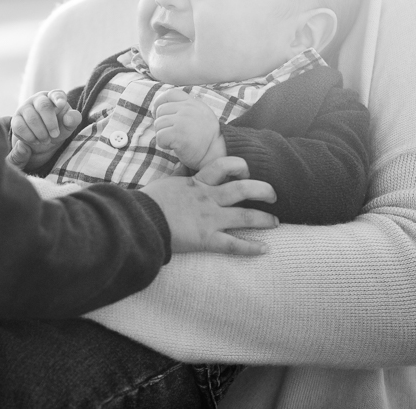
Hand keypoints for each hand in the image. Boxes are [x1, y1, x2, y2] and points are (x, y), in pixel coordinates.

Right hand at [9, 90, 81, 169]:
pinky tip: (35, 141)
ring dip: (41, 133)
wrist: (41, 140)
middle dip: (50, 123)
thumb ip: (73, 120)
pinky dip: (29, 137)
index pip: (56, 94)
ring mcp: (25, 108)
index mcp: (53, 97)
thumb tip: (69, 118)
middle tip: (55, 135)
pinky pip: (20, 127)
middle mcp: (38, 99)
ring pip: (32, 118)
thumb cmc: (57, 128)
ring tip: (46, 140)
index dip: (58, 98)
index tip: (61, 104)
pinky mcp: (16, 119)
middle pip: (43, 106)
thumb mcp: (68, 126)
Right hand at [139, 157, 277, 254]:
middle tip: (273, 195)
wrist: (140, 220)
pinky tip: (265, 249)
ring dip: (264, 219)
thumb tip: (180, 167)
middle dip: (263, 190)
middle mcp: (208, 198)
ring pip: (245, 216)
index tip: (247, 171)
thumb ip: (178, 176)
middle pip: (243, 189)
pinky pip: (233, 245)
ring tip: (276, 222)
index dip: (240, 166)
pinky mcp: (206, 239)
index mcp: (197, 183)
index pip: (224, 166)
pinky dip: (251, 248)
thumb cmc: (148, 202)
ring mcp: (210, 219)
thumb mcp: (165, 183)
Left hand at [153, 89, 226, 169]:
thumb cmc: (205, 138)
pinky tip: (174, 147)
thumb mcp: (199, 115)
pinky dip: (163, 144)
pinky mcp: (178, 133)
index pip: (170, 94)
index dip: (159, 102)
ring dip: (163, 134)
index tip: (158, 114)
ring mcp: (183, 120)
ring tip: (176, 141)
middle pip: (160, 110)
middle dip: (161, 123)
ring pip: (158, 124)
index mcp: (193, 103)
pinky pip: (159, 136)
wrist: (217, 154)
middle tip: (172, 133)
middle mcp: (188, 108)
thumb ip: (184, 108)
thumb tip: (157, 108)